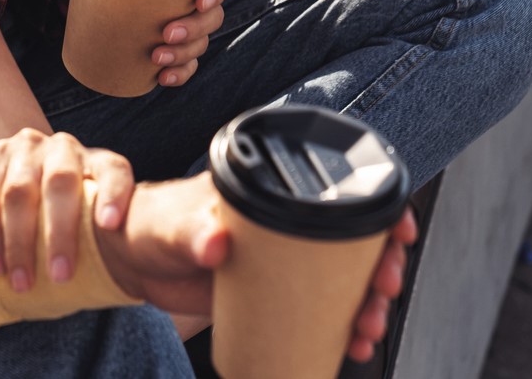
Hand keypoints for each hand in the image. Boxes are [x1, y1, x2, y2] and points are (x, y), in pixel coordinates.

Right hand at [0, 129, 134, 291]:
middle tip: (62, 276)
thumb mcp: (97, 208)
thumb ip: (114, 228)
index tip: (111, 225)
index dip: (114, 195)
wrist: (26, 163)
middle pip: (61, 183)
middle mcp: (63, 147)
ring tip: (22, 281)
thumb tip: (138, 272)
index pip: (114, 171)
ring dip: (18, 241)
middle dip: (60, 233)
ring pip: (19, 191)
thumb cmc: (74, 203)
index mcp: (97, 160)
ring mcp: (25, 148)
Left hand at [54, 0, 232, 86]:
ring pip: (202, 43)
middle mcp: (196, 2)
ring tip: (157, 58)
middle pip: (212, 17)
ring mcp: (190, 28)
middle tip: (166, 33)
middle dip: (194, 29)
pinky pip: (188, 65)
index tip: (200, 1)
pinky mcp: (178, 50)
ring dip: (184, 54)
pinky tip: (162, 78)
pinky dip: (179, 74)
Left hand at [94, 175, 418, 362]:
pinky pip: (322, 307)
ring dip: (368, 303)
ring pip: (345, 277)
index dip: (381, 206)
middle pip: (355, 237)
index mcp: (271, 186)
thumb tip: (217, 245)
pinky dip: (343, 326)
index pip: (340, 186)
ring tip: (367, 330)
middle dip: (382, 266)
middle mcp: (285, 216)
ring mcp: (284, 256)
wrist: (132, 259)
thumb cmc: (151, 222)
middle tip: (384, 292)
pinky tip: (353, 345)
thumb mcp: (174, 225)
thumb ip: (194, 232)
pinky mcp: (275, 291)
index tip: (399, 230)